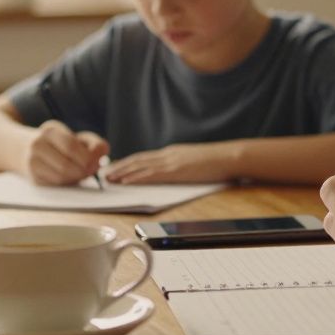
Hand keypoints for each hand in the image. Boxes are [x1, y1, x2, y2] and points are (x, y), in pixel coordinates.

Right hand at [24, 120, 108, 185]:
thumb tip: (102, 155)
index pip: (71, 146)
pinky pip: (57, 185)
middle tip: (92, 170)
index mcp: (49, 132)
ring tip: (83, 172)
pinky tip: (71, 176)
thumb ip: (94, 143)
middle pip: (66, 165)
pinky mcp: (33, 179)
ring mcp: (32, 164)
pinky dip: (68, 183)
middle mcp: (37, 146)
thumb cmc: (60, 143)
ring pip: (61, 178)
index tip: (97, 162)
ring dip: (77, 178)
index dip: (87, 157)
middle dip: (84, 171)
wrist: (23, 148)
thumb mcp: (76, 136)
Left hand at [104, 143, 231, 183]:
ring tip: (108, 178)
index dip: (128, 162)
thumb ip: (181, 166)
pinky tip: (125, 181)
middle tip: (104, 173)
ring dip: (122, 172)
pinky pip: (150, 174)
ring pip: (140, 166)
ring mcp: (171, 161)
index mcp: (172, 153)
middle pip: (138, 160)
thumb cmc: (217, 162)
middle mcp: (168, 155)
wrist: (229, 157)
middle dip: (120, 166)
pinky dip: (135, 177)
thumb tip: (172, 174)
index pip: (145, 157)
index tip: (115, 167)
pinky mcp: (175, 170)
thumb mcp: (194, 162)